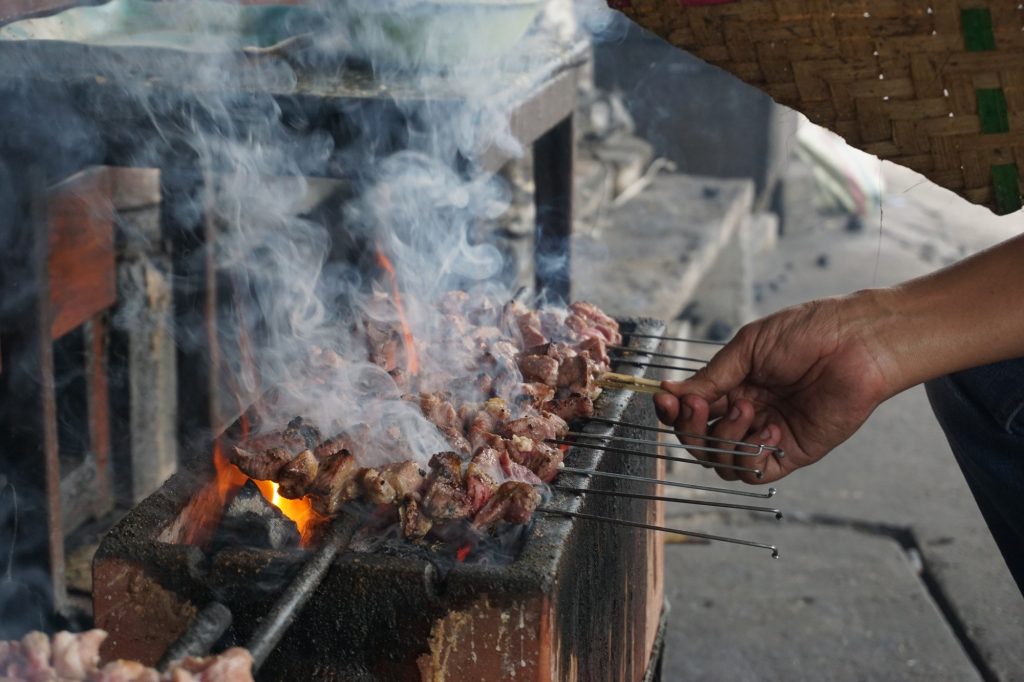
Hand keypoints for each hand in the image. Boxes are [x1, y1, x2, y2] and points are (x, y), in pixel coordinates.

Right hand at [654, 294, 894, 483]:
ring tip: (748, 409)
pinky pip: (756, 471)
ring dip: (724, 440)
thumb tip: (670, 393)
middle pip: (700, 442)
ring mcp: (768, 435)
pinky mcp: (793, 452)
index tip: (664, 400)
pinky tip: (767, 429)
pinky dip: (751, 457)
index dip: (673, 412)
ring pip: (723, 463)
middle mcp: (747, 414)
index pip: (691, 412)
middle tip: (700, 407)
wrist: (857, 341)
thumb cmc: (807, 332)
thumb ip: (711, 377)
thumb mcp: (748, 347)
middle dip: (692, 429)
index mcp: (733, 387)